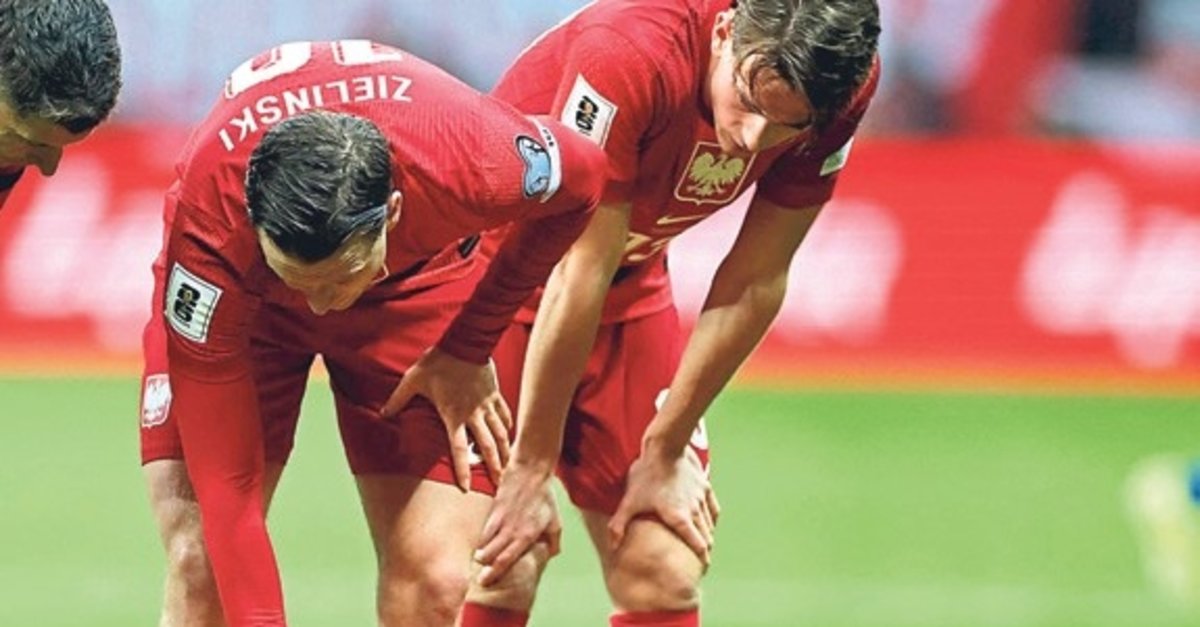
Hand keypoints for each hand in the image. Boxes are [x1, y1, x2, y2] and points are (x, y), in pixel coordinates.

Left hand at [381, 348, 512, 490]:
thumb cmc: (438, 362)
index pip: (458, 450)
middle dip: (494, 467)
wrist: (466, 341)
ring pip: (500, 433)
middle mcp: (473, 415)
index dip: (462, 470)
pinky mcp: (494, 394)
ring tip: (508, 467)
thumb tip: (383, 414)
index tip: (466, 488)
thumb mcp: (413, 379)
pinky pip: (504, 415)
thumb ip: (398, 399)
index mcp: (453, 415)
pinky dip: (507, 428)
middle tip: (499, 484)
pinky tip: (509, 436)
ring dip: (505, 451)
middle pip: (487, 447)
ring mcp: (487, 405)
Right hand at [473, 460, 561, 585]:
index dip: (493, 573)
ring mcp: (500, 520)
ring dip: (480, 553)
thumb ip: (553, 541)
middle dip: (483, 566)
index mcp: (526, 536)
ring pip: (484, 543)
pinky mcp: (494, 509)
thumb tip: (552, 554)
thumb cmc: (545, 497)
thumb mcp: (555, 521)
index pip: (505, 560)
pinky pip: (484, 528)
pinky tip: (480, 542)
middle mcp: (511, 530)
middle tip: (479, 575)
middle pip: (490, 555)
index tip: (484, 580)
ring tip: (478, 559)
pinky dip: (481, 537)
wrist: (531, 471)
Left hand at [608, 445, 718, 564]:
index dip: (702, 558)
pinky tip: (708, 521)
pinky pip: (713, 508)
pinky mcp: (705, 486)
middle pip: (706, 537)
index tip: (702, 567)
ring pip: (710, 524)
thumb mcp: (630, 501)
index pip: (697, 545)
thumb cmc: (646, 475)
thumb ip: (619, 525)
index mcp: (679, 518)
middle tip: (700, 560)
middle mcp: (694, 510)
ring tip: (703, 544)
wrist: (665, 447)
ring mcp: (701, 498)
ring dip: (707, 535)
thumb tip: (612, 546)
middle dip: (704, 550)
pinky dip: (712, 519)